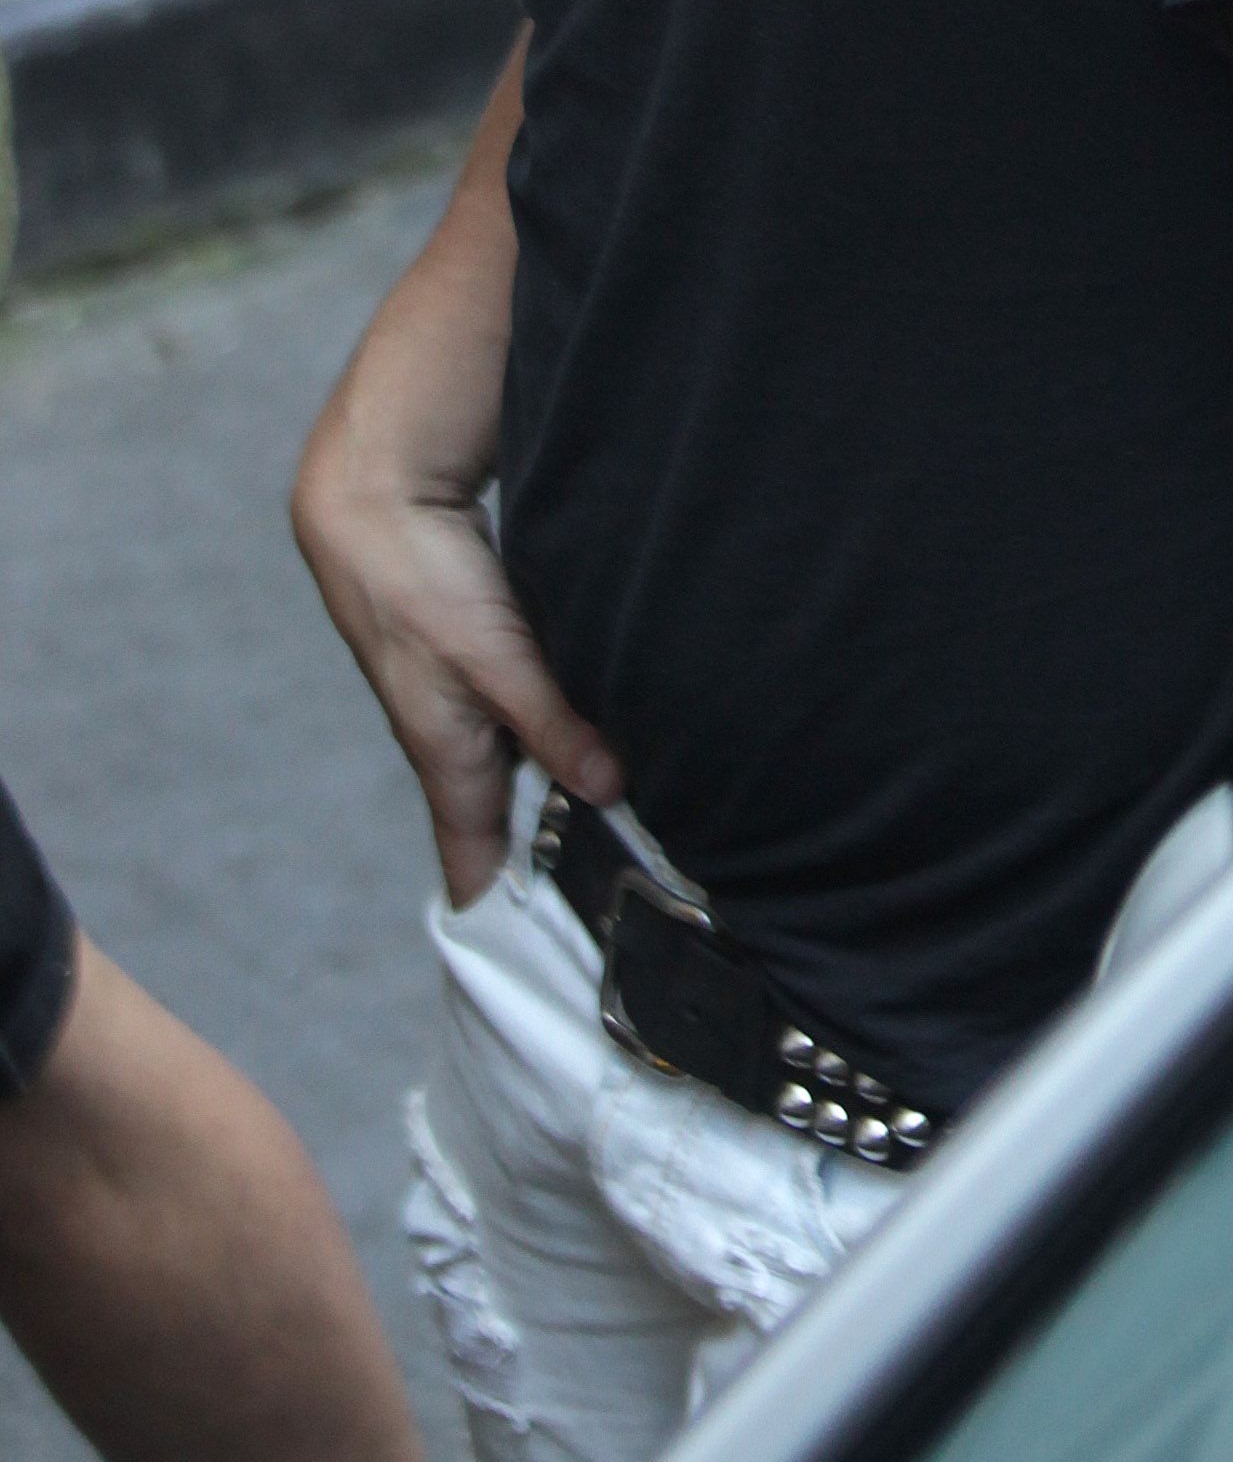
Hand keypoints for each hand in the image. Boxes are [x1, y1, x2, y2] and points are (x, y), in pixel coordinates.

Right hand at [291, 446, 618, 906]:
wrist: (375, 496)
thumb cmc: (418, 581)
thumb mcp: (494, 658)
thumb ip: (552, 721)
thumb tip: (607, 789)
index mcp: (447, 752)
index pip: (470, 854)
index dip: (497, 908)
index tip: (534, 965)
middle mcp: (454, 732)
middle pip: (500, 813)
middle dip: (544, 856)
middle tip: (611, 903)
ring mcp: (467, 692)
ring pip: (518, 758)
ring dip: (561, 789)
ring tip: (628, 831)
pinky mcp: (485, 649)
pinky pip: (529, 708)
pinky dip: (562, 730)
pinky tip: (609, 732)